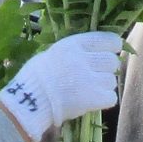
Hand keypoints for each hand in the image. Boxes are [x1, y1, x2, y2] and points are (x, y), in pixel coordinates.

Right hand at [0, 31, 122, 141]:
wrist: (29, 100)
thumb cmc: (35, 77)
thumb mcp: (53, 53)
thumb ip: (74, 52)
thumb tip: (91, 53)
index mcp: (74, 45)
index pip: (107, 40)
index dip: (112, 46)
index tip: (111, 51)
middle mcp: (84, 59)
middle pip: (112, 61)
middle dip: (107, 68)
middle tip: (96, 75)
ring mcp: (91, 79)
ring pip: (112, 81)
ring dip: (104, 86)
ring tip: (90, 90)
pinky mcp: (94, 98)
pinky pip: (111, 97)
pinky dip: (104, 100)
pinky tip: (92, 101)